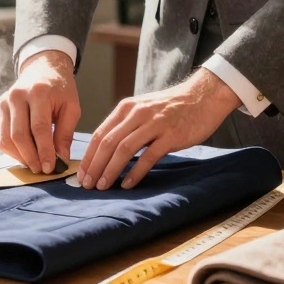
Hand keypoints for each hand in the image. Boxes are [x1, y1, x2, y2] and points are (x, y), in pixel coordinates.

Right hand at [0, 51, 79, 173]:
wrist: (42, 69)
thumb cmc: (59, 90)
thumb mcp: (71, 107)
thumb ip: (65, 133)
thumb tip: (61, 160)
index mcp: (38, 92)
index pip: (39, 128)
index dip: (44, 151)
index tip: (50, 167)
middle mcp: (16, 96)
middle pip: (19, 135)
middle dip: (31, 157)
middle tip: (41, 170)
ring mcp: (3, 103)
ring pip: (6, 139)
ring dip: (20, 157)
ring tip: (34, 164)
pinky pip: (0, 137)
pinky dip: (12, 150)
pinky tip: (25, 155)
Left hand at [78, 68, 241, 189]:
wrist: (202, 97)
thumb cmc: (171, 107)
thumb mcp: (143, 109)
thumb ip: (126, 125)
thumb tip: (105, 150)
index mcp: (126, 108)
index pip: (99, 134)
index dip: (88, 156)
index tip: (81, 174)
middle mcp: (137, 114)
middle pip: (108, 143)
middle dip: (95, 166)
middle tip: (87, 185)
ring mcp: (154, 124)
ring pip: (124, 150)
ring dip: (110, 170)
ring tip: (103, 186)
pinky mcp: (170, 136)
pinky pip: (148, 157)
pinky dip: (135, 172)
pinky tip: (127, 184)